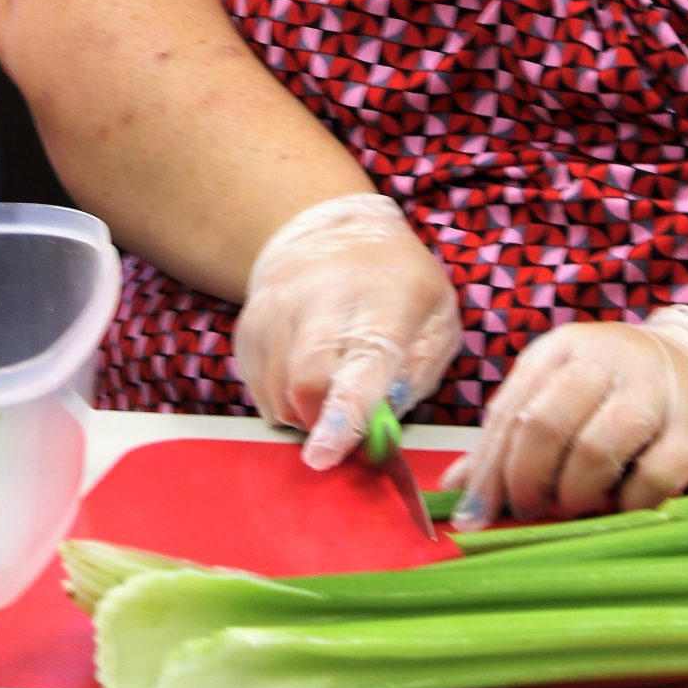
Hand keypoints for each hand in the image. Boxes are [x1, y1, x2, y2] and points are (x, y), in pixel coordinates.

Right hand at [235, 194, 460, 469]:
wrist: (332, 230)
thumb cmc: (399, 284)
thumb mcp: (438, 317)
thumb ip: (420, 372)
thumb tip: (384, 423)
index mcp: (383, 303)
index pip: (359, 367)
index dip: (342, 417)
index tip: (323, 457)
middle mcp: (322, 301)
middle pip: (305, 383)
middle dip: (322, 422)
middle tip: (344, 422)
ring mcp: (278, 310)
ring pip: (277, 392)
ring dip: (303, 411)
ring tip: (330, 384)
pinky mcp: (249, 324)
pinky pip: (257, 386)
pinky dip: (282, 396)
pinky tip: (304, 371)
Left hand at [447, 307, 687, 527]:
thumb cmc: (624, 389)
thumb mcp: (564, 394)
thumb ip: (513, 436)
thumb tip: (457, 488)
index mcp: (563, 348)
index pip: (510, 410)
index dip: (486, 469)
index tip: (473, 514)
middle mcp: (606, 359)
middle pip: (543, 425)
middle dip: (525, 481)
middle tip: (530, 510)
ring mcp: (654, 391)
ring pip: (593, 451)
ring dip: (573, 494)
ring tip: (573, 506)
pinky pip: (650, 479)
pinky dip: (627, 504)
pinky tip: (621, 505)